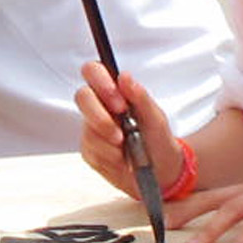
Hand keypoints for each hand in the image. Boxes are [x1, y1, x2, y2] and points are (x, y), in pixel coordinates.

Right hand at [73, 62, 182, 201]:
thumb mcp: (155, 118)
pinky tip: (121, 160)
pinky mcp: (88, 149)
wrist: (160, 171)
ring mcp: (90, 127)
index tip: (120, 103)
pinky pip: (91, 150)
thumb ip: (139, 96)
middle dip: (102, 119)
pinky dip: (110, 158)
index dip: (100, 82)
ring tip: (128, 150)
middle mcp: (99, 106)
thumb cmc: (158, 139)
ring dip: (110, 144)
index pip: (93, 71)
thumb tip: (124, 77)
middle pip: (82, 97)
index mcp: (114, 92)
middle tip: (121, 134)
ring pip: (88, 129)